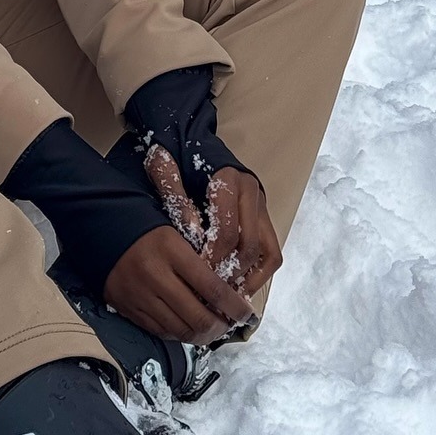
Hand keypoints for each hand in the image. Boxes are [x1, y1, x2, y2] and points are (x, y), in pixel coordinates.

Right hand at [102, 224, 255, 343]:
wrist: (99, 226)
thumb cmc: (145, 226)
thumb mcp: (175, 232)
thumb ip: (198, 261)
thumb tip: (227, 294)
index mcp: (170, 249)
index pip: (213, 288)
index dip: (235, 307)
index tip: (247, 314)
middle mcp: (155, 275)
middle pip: (199, 317)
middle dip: (221, 327)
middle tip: (229, 324)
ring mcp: (139, 295)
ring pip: (181, 330)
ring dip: (202, 335)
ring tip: (211, 328)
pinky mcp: (127, 308)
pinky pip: (161, 331)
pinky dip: (179, 333)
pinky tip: (187, 326)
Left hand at [144, 148, 281, 299]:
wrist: (189, 137)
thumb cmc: (175, 155)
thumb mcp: (164, 166)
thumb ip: (175, 197)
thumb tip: (193, 235)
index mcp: (228, 179)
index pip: (227, 231)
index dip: (212, 258)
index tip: (196, 276)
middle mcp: (251, 192)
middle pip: (248, 246)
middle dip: (228, 273)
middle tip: (207, 292)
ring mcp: (261, 206)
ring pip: (266, 253)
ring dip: (246, 278)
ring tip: (224, 297)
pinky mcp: (264, 218)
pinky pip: (271, 254)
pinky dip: (258, 274)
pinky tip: (236, 288)